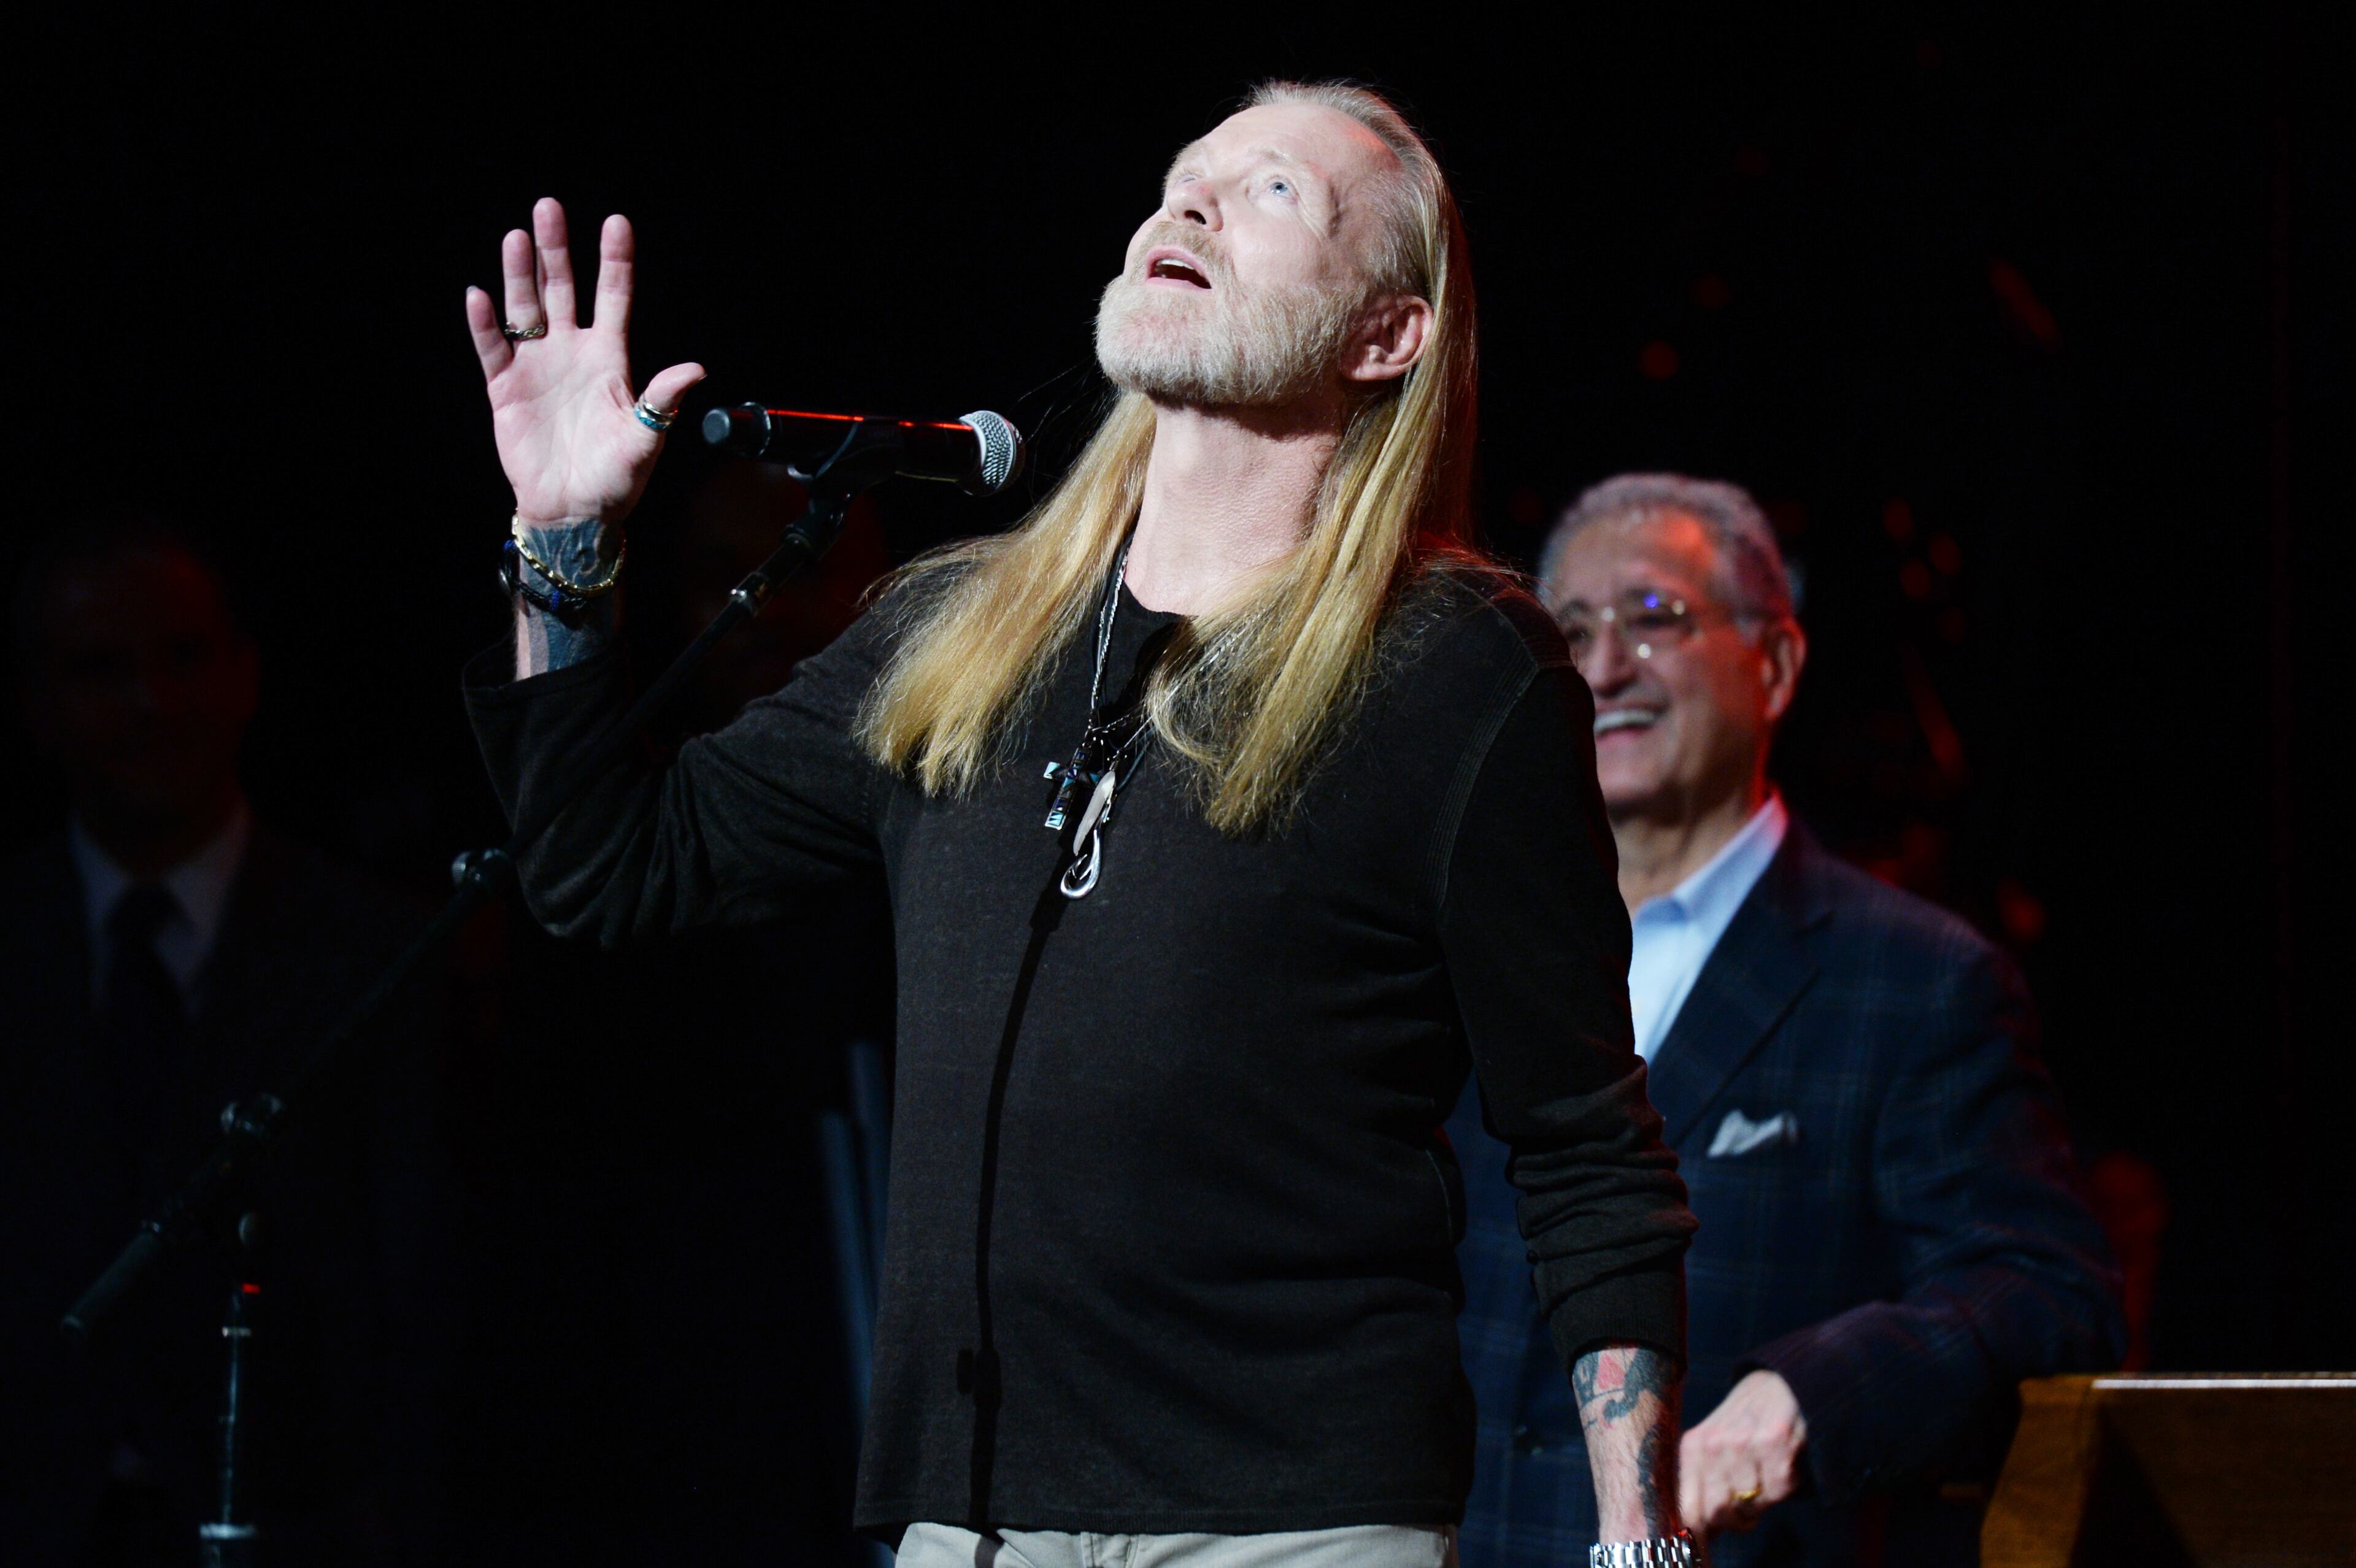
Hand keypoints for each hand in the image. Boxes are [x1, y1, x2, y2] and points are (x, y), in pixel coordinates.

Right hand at [465, 198, 704, 525]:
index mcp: (610, 358)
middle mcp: (572, 353)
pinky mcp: (507, 389)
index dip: (615, 261)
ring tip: (517, 238)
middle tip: (548, 207)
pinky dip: (485, 324)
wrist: (575, 510)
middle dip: (556, 249)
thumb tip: (695, 369)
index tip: (616, 222)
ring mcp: (537, 367)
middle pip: (563, 289)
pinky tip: (480, 297)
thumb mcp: (646, 438)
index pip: (613, 297)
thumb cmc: (616, 478)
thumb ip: (663, 400)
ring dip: (520, 275)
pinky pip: (493, 348)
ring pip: (526, 308)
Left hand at [1680, 1369, 1806, 1536]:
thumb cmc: (1748, 1417)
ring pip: (1752, 1505)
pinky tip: (1785, 1460)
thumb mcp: (1717, 1442)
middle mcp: (1713, 1444)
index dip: (1699, 1538)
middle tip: (1750, 1504)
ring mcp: (1743, 1443)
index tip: (1705, 1553)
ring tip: (1768, 1473)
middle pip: (1719, 1513)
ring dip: (1764, 1500)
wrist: (1784, 1377)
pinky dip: (1787, 1485)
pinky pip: (1779, 1490)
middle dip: (1737, 1519)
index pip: (1688, 1510)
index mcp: (1693, 1447)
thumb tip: (1695, 1533)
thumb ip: (1705, 1482)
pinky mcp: (1775, 1442)